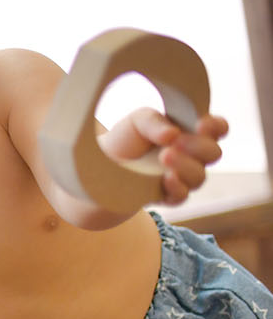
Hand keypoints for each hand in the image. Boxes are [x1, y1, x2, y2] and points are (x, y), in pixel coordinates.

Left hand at [101, 108, 227, 204]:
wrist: (101, 165)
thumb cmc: (126, 138)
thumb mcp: (137, 121)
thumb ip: (155, 122)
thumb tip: (172, 134)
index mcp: (191, 132)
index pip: (218, 129)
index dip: (216, 127)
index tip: (201, 124)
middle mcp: (192, 156)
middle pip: (213, 154)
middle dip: (198, 147)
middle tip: (175, 142)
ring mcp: (182, 177)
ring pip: (199, 177)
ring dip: (185, 167)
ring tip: (165, 156)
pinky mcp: (167, 196)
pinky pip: (182, 196)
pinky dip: (177, 188)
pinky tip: (167, 179)